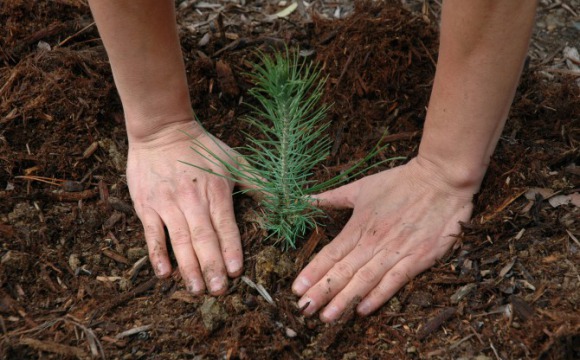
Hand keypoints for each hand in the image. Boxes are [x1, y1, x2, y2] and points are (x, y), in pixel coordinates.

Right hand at [126, 120, 242, 294]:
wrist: (161, 129)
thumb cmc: (202, 147)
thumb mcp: (234, 160)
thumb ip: (258, 182)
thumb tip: (285, 200)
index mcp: (216, 191)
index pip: (225, 225)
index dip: (231, 249)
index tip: (236, 271)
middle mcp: (192, 199)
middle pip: (203, 238)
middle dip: (212, 266)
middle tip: (219, 291)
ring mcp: (168, 203)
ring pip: (179, 240)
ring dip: (189, 267)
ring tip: (197, 289)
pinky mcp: (147, 205)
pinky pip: (152, 234)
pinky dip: (158, 254)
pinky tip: (165, 273)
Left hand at [292, 157, 475, 321]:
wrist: (441, 179)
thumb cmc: (400, 182)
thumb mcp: (362, 186)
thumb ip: (333, 197)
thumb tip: (306, 199)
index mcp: (359, 225)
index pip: (331, 253)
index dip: (313, 272)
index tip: (296, 289)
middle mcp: (373, 242)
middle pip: (343, 271)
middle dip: (322, 292)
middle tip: (304, 310)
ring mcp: (396, 251)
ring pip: (364, 280)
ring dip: (344, 300)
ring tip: (327, 317)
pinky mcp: (418, 258)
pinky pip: (395, 281)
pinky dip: (378, 296)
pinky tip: (362, 310)